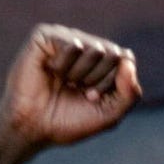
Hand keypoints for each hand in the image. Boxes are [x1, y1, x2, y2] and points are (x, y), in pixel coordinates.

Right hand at [0, 24, 142, 145]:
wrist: (33, 127)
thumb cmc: (71, 122)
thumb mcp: (110, 114)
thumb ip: (130, 92)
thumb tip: (128, 60)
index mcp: (102, 62)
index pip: (127, 59)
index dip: (114, 84)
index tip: (95, 98)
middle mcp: (85, 46)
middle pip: (114, 53)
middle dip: (99, 81)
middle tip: (78, 91)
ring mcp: (65, 39)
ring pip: (96, 49)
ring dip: (81, 75)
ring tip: (64, 82)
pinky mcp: (45, 36)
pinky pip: (73, 45)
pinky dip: (64, 66)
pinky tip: (51, 71)